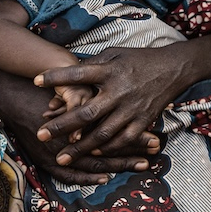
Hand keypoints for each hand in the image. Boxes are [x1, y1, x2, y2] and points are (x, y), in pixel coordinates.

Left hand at [34, 45, 190, 164]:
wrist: (174, 68)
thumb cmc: (139, 59)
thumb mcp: (115, 55)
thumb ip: (91, 66)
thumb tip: (65, 81)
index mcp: (110, 71)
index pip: (79, 74)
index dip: (57, 77)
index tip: (36, 80)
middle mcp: (119, 91)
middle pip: (86, 112)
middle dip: (61, 126)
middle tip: (40, 135)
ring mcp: (132, 108)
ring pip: (102, 133)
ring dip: (80, 147)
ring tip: (61, 157)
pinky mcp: (144, 120)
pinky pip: (123, 139)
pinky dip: (107, 148)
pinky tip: (92, 153)